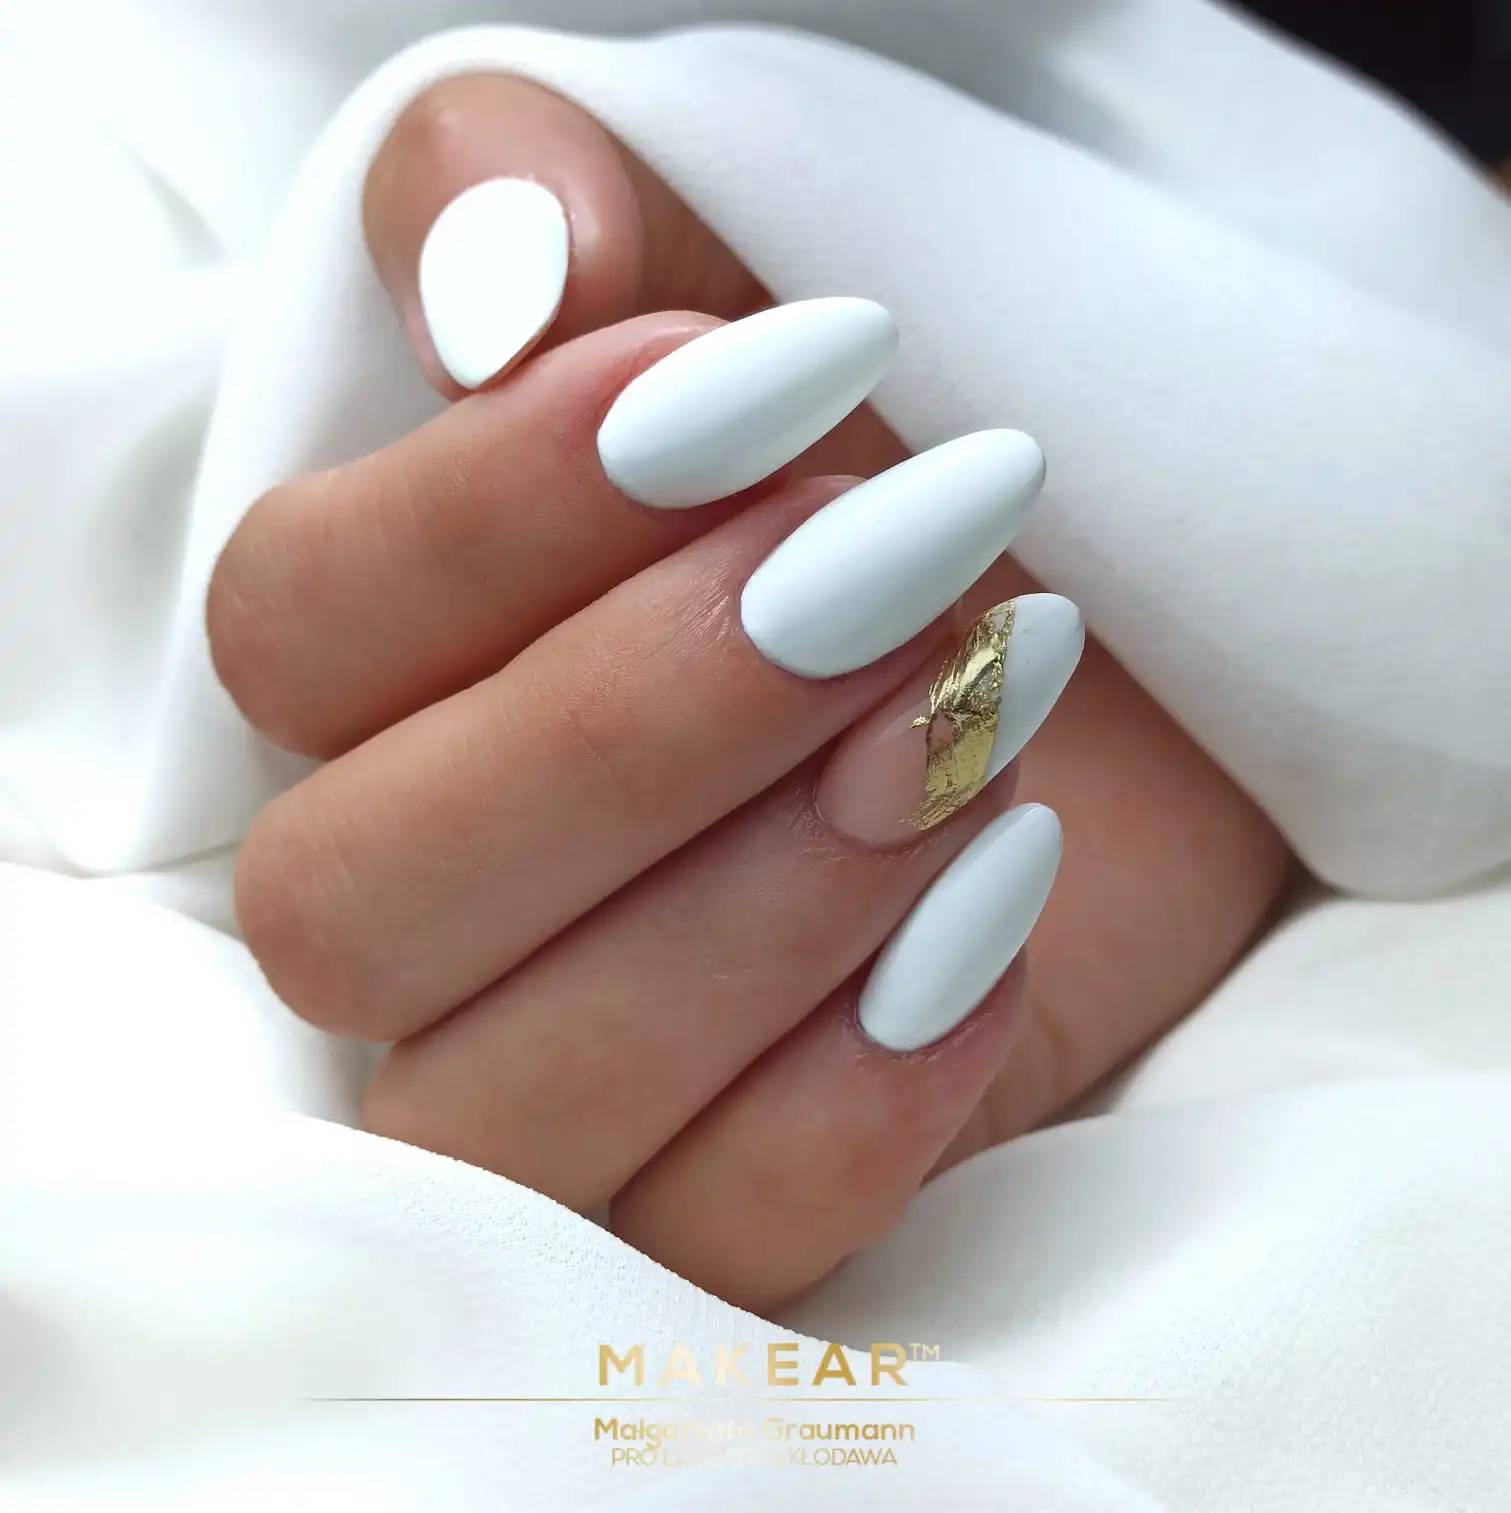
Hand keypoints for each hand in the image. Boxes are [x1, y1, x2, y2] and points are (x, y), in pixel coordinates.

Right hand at [208, 76, 1290, 1310]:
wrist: (1119, 634)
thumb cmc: (892, 440)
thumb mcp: (729, 251)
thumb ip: (554, 200)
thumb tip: (489, 281)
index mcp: (386, 667)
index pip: (293, 632)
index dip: (491, 517)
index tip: (750, 393)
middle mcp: (438, 894)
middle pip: (357, 908)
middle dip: (630, 732)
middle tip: (887, 574)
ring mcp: (583, 1064)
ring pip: (508, 1118)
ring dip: (748, 919)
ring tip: (963, 729)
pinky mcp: (750, 1180)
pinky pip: (717, 1245)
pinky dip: (859, 1100)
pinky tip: (999, 912)